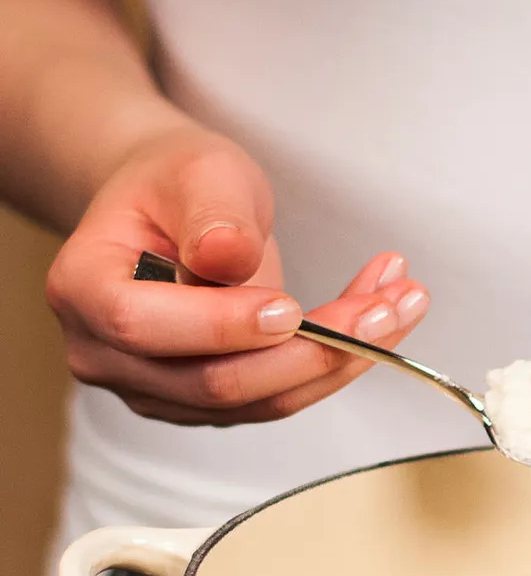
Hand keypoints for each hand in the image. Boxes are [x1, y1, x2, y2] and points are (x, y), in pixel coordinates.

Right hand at [46, 124, 428, 423]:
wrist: (177, 210)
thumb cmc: (179, 184)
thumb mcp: (200, 172)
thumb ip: (214, 215)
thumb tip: (227, 259)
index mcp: (84, 290)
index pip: (147, 327)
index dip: (224, 325)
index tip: (294, 307)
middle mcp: (110, 355)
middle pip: (221, 380)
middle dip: (316, 348)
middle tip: (389, 306)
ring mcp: (162, 390)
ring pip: (267, 398)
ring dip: (346, 358)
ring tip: (402, 303)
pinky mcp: (212, 403)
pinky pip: (284, 395)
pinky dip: (339, 362)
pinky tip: (381, 316)